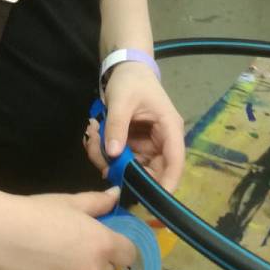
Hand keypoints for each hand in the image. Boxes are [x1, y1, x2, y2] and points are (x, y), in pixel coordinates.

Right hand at [0, 186, 136, 269]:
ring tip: (51, 267)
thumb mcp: (69, 202)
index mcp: (102, 244)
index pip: (128, 254)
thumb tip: (117, 196)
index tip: (103, 245)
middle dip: (93, 262)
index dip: (117, 248)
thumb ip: (98, 202)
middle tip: (68, 252)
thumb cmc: (33, 214)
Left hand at [85, 62, 184, 192]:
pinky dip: (107, 154)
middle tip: (103, 166)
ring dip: (112, 162)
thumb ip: (117, 126)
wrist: (126, 68)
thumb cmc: (130, 81)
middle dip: (127, 172)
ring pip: (135, 167)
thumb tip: (114, 154)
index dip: (167, 183)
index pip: (175, 161)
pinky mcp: (137, 145)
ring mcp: (149, 144)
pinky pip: (124, 159)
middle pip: (153, 170)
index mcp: (169, 127)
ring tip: (94, 141)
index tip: (152, 202)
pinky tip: (95, 139)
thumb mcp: (121, 101)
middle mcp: (163, 140)